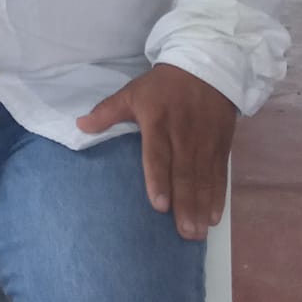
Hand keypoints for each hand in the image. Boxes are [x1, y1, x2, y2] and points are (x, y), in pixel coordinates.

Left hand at [76, 64, 236, 240]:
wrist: (204, 68)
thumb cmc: (162, 86)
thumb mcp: (132, 92)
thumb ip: (107, 112)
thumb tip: (80, 125)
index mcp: (157, 122)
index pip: (158, 155)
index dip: (159, 180)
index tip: (159, 205)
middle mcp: (183, 134)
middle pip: (184, 173)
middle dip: (185, 204)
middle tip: (185, 233)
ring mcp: (204, 141)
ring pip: (203, 178)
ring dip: (202, 206)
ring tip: (199, 232)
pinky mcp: (221, 145)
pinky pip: (219, 174)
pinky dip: (218, 195)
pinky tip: (214, 216)